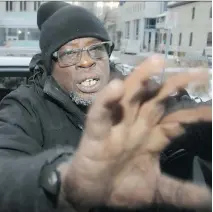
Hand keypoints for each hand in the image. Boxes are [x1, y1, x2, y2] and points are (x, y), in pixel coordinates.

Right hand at [60, 56, 211, 209]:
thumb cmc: (120, 188)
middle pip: (156, 100)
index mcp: (151, 138)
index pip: (176, 119)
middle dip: (174, 85)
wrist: (90, 194)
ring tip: (156, 62)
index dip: (194, 113)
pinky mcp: (96, 131)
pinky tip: (117, 87)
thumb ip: (179, 191)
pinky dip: (107, 100)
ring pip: (129, 97)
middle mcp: (136, 126)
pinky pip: (101, 113)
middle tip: (197, 72)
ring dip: (141, 79)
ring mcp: (115, 126)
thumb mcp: (155, 190)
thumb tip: (209, 199)